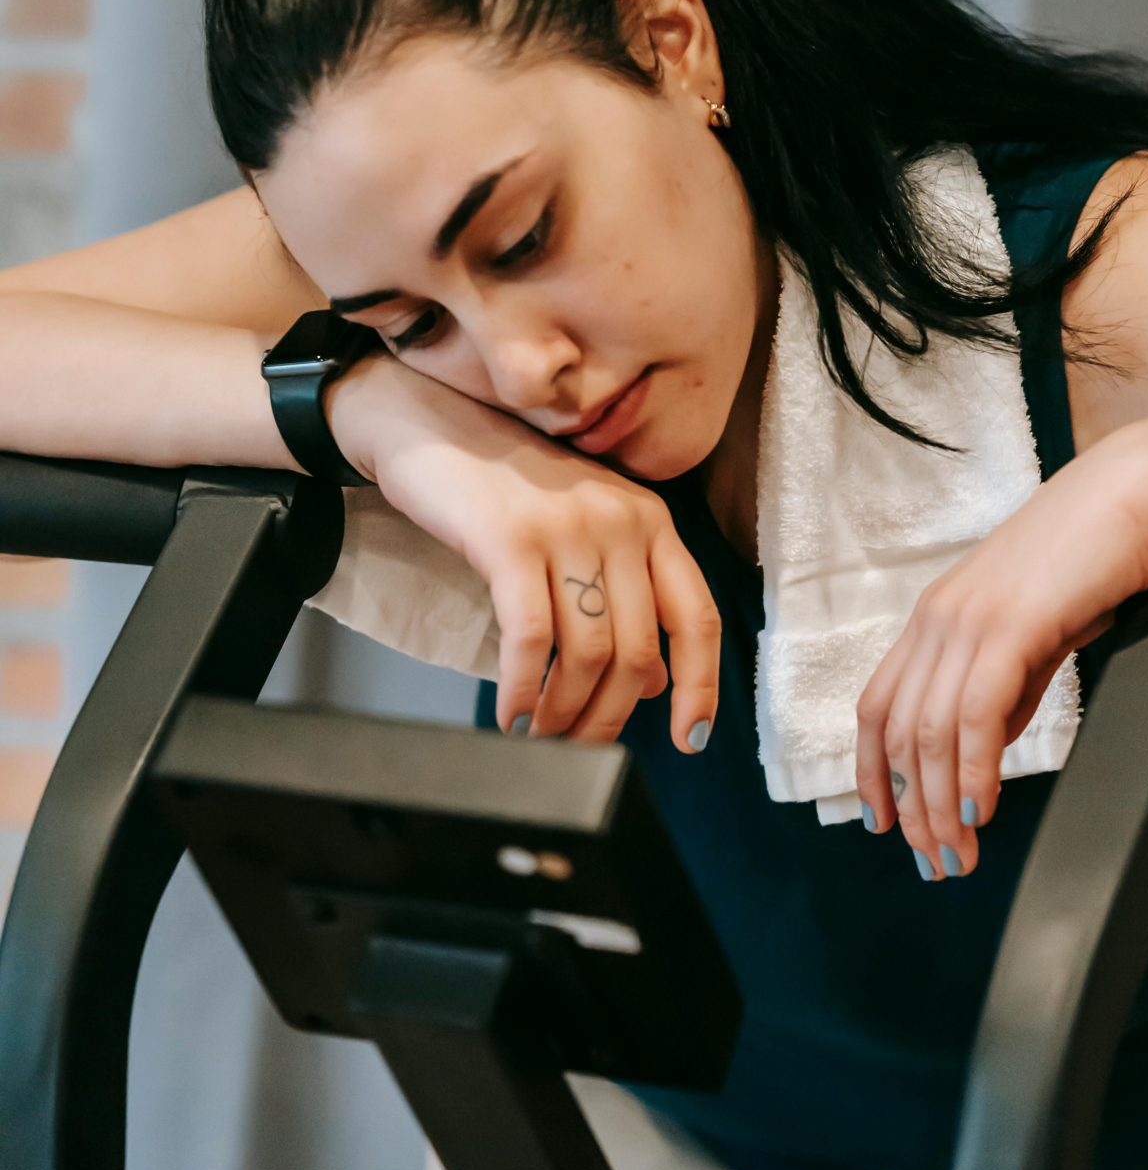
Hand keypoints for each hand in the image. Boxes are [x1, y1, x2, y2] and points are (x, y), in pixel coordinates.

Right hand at [329, 355, 721, 751]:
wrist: (425, 420)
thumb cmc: (502, 485)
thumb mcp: (580, 530)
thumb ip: (623, 595)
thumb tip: (652, 682)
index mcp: (650, 519)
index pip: (696, 616)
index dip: (700, 686)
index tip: (690, 738)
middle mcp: (621, 520)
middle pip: (637, 652)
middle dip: (608, 717)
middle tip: (578, 749)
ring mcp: (568, 527)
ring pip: (588, 654)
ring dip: (564, 714)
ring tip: (540, 736)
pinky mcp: (511, 539)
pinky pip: (531, 639)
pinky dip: (522, 689)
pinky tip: (510, 714)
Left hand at [854, 427, 1147, 877]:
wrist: (1140, 496)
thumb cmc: (1093, 558)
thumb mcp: (1033, 628)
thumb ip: (1005, 682)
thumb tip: (985, 744)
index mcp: (935, 616)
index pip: (877, 705)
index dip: (873, 771)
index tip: (886, 823)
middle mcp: (937, 617)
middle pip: (898, 731)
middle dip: (914, 807)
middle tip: (938, 862)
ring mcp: (968, 618)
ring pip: (930, 731)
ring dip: (943, 803)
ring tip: (961, 852)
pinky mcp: (1010, 624)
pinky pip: (975, 713)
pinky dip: (974, 769)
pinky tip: (983, 807)